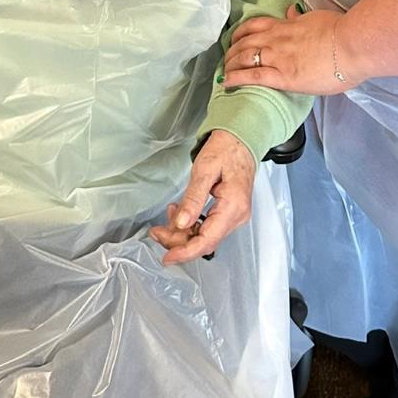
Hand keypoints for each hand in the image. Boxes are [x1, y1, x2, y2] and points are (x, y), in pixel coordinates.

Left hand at [149, 130, 255, 264]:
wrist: (240, 140)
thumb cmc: (225, 150)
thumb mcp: (205, 170)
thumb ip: (193, 198)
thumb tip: (182, 224)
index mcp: (233, 207)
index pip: (208, 240)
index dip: (185, 252)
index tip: (167, 258)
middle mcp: (237, 216)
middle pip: (204, 241)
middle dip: (178, 240)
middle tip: (156, 231)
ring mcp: (234, 216)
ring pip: (204, 236)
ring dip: (182, 232)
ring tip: (168, 215)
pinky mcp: (228, 213)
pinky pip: (207, 226)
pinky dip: (190, 223)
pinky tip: (180, 212)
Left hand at [224, 5, 362, 94]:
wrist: (352, 45)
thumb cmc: (341, 32)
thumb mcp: (316, 17)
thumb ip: (300, 17)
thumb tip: (291, 11)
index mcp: (285, 25)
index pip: (255, 26)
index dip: (241, 33)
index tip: (236, 40)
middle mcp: (276, 39)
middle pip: (244, 42)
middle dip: (231, 51)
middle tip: (226, 59)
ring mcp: (277, 57)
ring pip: (243, 57)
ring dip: (229, 64)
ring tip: (223, 72)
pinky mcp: (282, 76)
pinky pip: (252, 76)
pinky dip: (235, 78)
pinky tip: (226, 82)